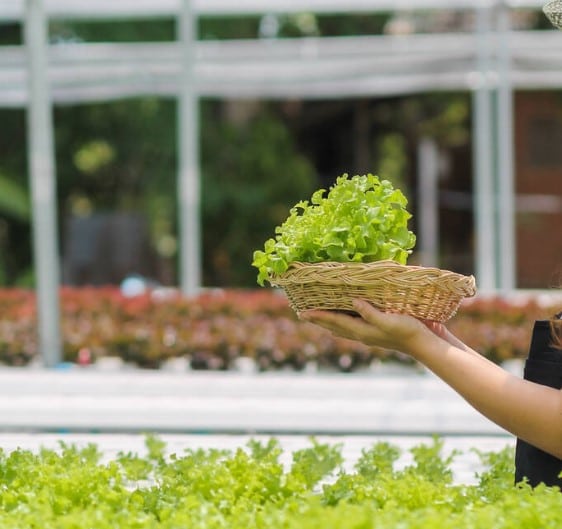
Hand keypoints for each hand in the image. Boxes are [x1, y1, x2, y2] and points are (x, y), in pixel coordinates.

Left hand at [299, 299, 431, 353]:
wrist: (425, 344)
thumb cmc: (408, 332)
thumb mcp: (389, 321)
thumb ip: (370, 312)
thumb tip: (353, 301)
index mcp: (362, 331)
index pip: (335, 321)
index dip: (318, 316)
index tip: (302, 312)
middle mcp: (362, 333)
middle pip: (334, 326)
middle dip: (319, 320)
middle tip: (303, 314)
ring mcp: (369, 333)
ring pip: (342, 327)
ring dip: (328, 321)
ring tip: (318, 316)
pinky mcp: (377, 330)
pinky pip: (352, 326)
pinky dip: (343, 320)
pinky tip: (346, 316)